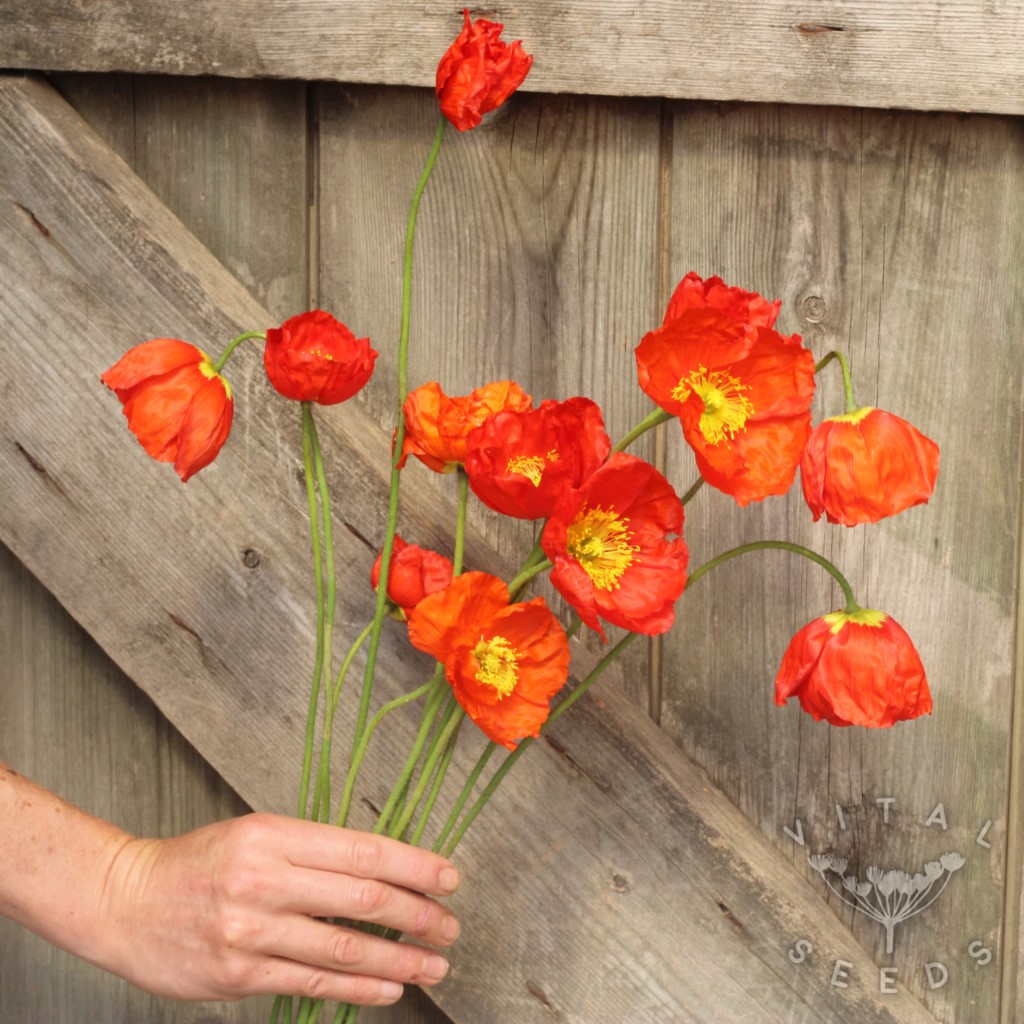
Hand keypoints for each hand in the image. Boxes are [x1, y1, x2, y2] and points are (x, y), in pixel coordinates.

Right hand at [96, 813, 460, 1005]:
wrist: (125, 900)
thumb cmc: (199, 862)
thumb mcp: (259, 833)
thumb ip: (316, 852)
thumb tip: (386, 870)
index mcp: (275, 834)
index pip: (363, 851)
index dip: (415, 866)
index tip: (449, 877)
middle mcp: (265, 879)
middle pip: (362, 898)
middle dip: (417, 915)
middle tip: (450, 926)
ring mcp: (250, 930)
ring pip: (343, 948)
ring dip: (398, 959)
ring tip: (434, 964)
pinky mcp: (237, 974)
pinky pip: (312, 984)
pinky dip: (358, 988)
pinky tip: (389, 988)